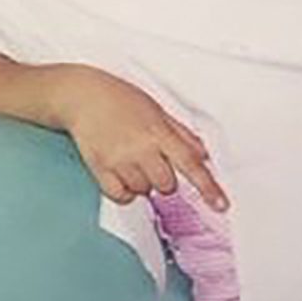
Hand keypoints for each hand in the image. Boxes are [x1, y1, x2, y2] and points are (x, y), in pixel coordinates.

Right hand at [59, 66, 227, 210]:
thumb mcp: (156, 110)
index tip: (220, 204)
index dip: (208, 187)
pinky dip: (124, 191)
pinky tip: (121, 175)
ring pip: (143, 191)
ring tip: (130, 161)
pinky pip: (120, 195)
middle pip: (166, 185)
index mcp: (158, 132)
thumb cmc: (119, 98)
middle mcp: (140, 148)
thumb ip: (181, 134)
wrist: (81, 96)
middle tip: (150, 160)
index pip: (190, 164)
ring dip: (142, 182)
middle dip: (164, 179)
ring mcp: (119, 159)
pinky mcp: (99, 168)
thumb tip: (203, 156)